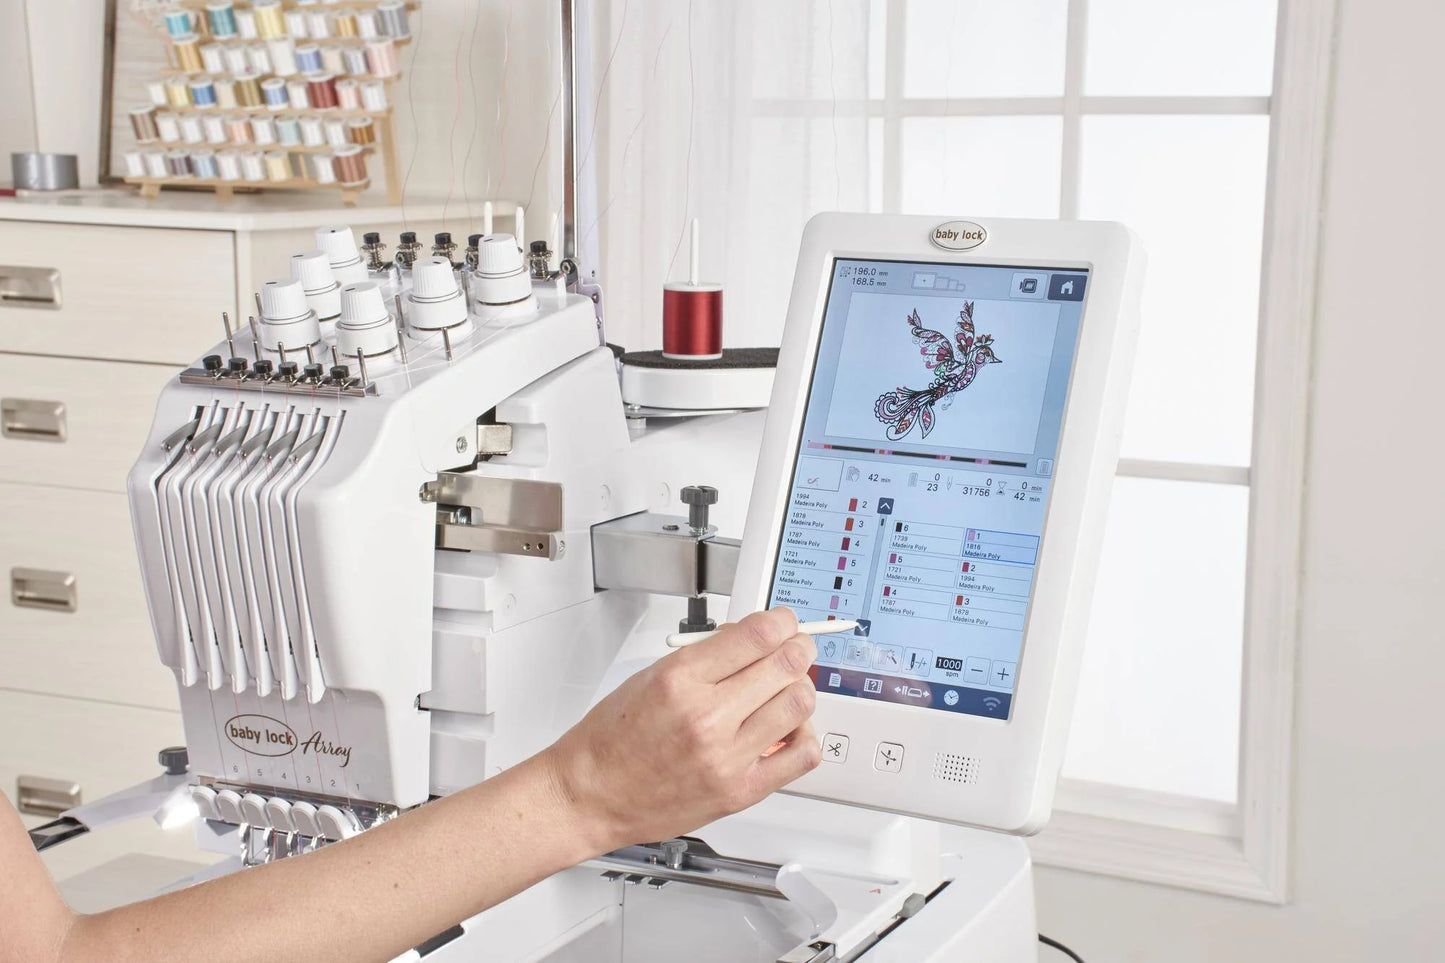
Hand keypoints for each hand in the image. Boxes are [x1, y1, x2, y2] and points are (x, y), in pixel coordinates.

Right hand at [541, 608, 821, 853]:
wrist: (591, 796)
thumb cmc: (611, 740)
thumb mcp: (651, 676)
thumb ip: (705, 658)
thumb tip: (751, 639)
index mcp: (680, 679)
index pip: (757, 635)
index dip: (782, 622)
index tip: (785, 622)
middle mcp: (706, 717)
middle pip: (785, 665)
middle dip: (798, 648)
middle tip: (797, 648)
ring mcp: (726, 757)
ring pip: (798, 705)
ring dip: (800, 689)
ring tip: (787, 689)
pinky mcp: (739, 792)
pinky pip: (800, 757)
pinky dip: (803, 736)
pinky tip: (786, 731)